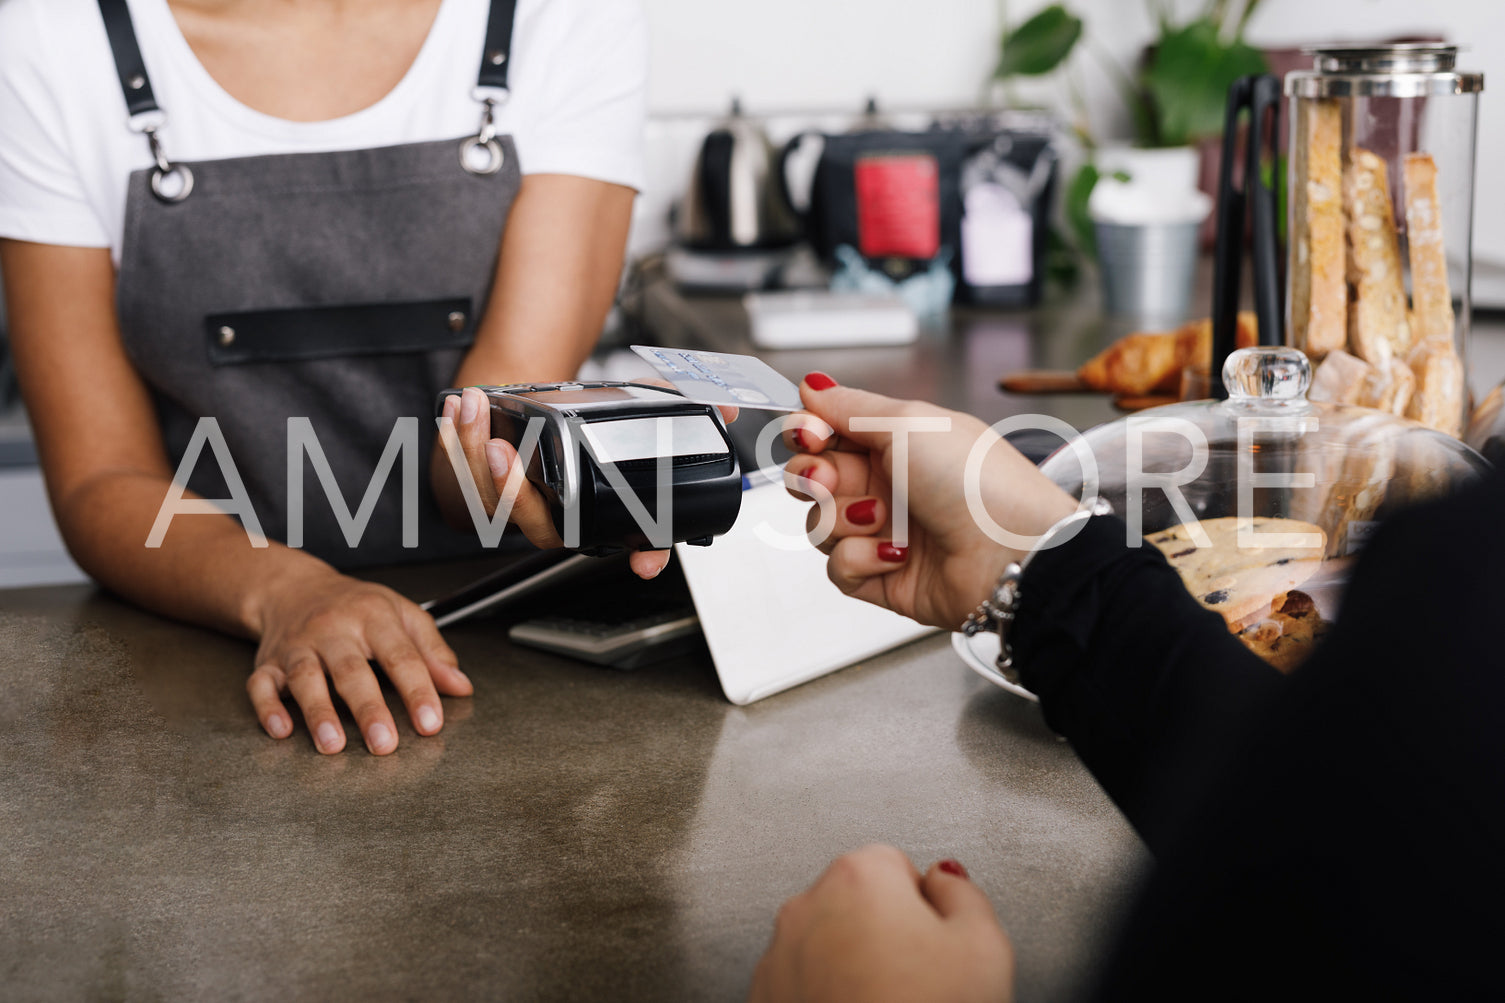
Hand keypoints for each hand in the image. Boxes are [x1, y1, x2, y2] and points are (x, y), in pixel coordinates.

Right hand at [245, 566, 471, 753]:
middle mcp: (333, 630)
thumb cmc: (356, 606)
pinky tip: (282, 730)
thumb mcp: (402, 615)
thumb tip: (461, 687)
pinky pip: (261, 685)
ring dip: (318, 713)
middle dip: (368, 709)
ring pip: (306, 678)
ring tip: (333, 744)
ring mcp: (297, 647)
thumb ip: (433, 652)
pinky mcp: (267, 663)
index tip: (431, 723)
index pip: (401, 655)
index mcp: (373, 617)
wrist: (294, 588)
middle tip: (384, 744)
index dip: (417, 690)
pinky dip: (268, 708)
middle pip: (352, 670)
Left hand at [439, 386, 735, 579]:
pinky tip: (456, 411)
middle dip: (513, 492)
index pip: (628, 542)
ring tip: (474, 409)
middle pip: (537, 525)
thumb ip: (676, 406)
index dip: (643, 553)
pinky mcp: (479, 490)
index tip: (645, 561)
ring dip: (472, 456)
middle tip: (505, 454)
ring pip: (488, 501)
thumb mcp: (633, 409)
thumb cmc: (579, 421)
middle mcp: (556, 518)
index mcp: (596, 511)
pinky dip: (451, 443)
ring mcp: (514, 508)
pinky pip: (459, 478)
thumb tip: (727, 410)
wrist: (529, 409)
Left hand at [749, 845, 1014, 1002]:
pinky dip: (826, 996)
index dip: (924, 910)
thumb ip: (965, 893)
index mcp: (858, 877)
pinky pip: (802, 983)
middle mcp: (805, 908)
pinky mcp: (764, 997)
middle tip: (916, 981)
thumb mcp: (984, 948)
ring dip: (852, 967)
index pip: (898, 866)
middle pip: (857, 903)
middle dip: (884, 934)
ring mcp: (777, 957)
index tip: (935, 945)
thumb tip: (946, 878)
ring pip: (827, 945)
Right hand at [786, 374, 1077, 629]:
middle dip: (812, 475)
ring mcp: (884, 531)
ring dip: (842, 519)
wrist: (1012, 553)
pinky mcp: (882, 576)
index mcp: (896, 440)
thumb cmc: (976, 482)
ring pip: (821, 523)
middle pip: (814, 476)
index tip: (810, 433)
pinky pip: (839, 567)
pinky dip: (860, 560)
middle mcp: (888, 483)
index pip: (827, 431)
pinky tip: (895, 554)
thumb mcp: (910, 423)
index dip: (807, 431)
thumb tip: (812, 385)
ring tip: (882, 518)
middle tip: (828, 477)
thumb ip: (850, 406)